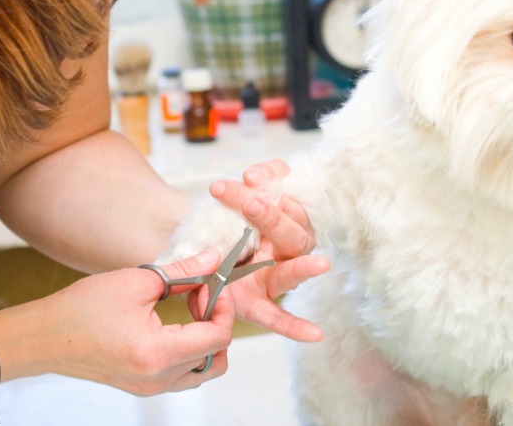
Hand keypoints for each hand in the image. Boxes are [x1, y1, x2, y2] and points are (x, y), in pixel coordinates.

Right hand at [42, 249, 234, 394]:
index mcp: (158, 354)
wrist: (43, 337)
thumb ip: (183, 272)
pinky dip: (193, 350)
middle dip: (219, 321)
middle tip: (202, 294)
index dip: (224, 307)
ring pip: (205, 369)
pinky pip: (185, 374)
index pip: (218, 337)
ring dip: (209, 338)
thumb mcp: (137, 281)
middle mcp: (158, 379)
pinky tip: (178, 324)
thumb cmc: (80, 310)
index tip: (212, 284)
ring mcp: (151, 387)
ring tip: (191, 309)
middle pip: (218, 356)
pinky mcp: (144, 385)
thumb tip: (213, 260)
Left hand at [208, 159, 329, 341]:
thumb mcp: (239, 195)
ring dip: (304, 269)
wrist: (192, 246)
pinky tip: (315, 335)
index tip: (247, 178)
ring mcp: (272, 278)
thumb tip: (253, 178)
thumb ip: (254, 182)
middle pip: (292, 233)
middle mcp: (284, 250)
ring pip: (290, 272)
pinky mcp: (256, 302)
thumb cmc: (225, 220)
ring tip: (320, 266)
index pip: (287, 199)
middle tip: (253, 203)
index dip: (272, 185)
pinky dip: (294, 326)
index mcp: (285, 221)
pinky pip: (276, 316)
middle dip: (274, 218)